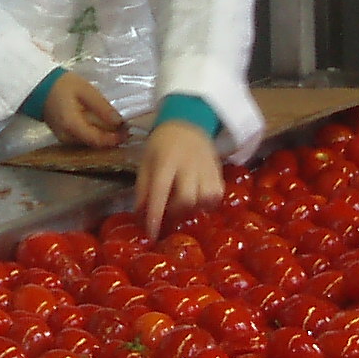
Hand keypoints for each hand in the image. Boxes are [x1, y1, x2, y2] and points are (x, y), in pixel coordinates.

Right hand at [43, 73, 127, 150]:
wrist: (37, 85)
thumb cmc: (61, 84)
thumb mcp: (86, 91)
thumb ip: (102, 107)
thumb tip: (119, 122)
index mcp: (72, 125)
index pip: (97, 140)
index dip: (114, 139)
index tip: (127, 132)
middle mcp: (67, 137)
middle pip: (94, 144)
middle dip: (111, 139)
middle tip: (126, 129)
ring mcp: (63, 138)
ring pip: (89, 143)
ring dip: (104, 137)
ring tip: (119, 128)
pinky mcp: (63, 135)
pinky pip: (82, 139)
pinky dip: (95, 134)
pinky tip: (104, 127)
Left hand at [136, 119, 226, 237]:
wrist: (187, 122)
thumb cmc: (161, 144)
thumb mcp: (145, 161)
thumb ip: (142, 188)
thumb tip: (140, 215)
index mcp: (165, 160)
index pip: (159, 191)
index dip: (155, 215)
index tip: (151, 234)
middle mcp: (188, 164)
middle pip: (187, 198)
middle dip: (177, 211)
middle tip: (170, 210)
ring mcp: (206, 167)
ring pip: (206, 197)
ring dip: (195, 207)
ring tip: (186, 204)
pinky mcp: (218, 170)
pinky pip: (218, 194)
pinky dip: (209, 203)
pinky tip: (199, 200)